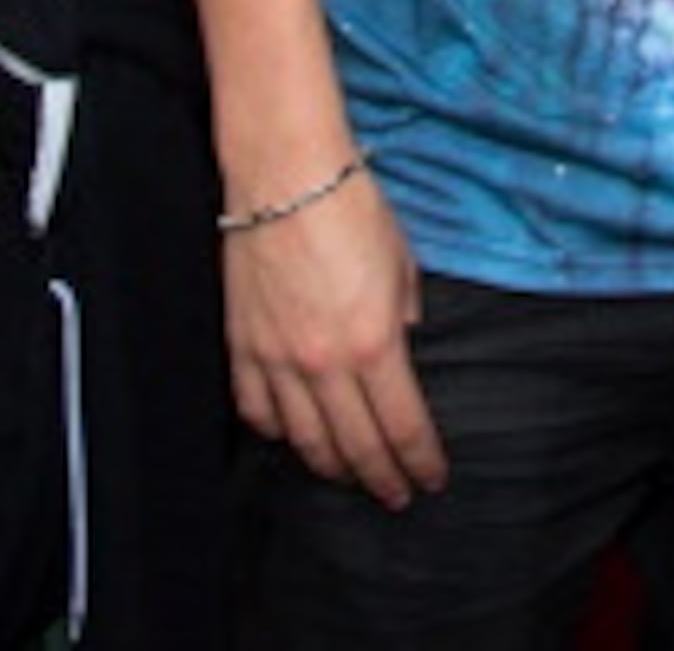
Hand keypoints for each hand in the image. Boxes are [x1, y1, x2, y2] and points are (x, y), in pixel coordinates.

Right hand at [220, 169, 447, 508]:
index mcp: (374, 343)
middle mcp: (324, 363)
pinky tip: (292, 437)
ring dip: (331, 466)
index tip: (431, 479)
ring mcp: (277, 360)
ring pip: (303, 439)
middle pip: (355, 446)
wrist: (284, 177)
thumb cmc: (352, 209)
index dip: (420, 461)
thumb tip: (403, 339)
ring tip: (349, 476)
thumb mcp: (402, 263)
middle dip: (380, 478)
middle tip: (395, 495)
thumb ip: (406, 312)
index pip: (402, 426)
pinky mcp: (242, 347)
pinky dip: (277, 432)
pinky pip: (257, 410)